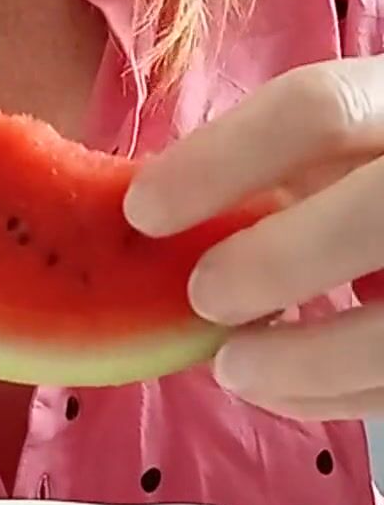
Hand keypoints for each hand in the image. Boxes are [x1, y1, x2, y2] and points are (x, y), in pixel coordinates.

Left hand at [125, 58, 383, 419]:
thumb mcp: (338, 143)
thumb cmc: (369, 168)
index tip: (143, 210)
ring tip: (233, 368)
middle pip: (372, 214)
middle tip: (203, 298)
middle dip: (276, 264)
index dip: (223, 161)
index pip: (320, 109)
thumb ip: (270, 166)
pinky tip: (282, 389)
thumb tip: (149, 218)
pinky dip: (334, 395)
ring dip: (305, 360)